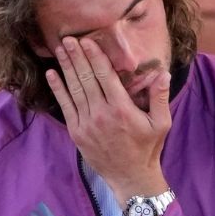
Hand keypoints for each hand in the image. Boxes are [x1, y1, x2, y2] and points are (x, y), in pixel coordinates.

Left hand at [45, 37, 170, 205]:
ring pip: (74, 89)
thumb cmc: (147, 148)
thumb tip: (162, 72)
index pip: (105, 76)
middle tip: (69, 38)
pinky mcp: (77, 132)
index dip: (95, 56)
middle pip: (86, 78)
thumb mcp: (162, 123)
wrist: (130, 177)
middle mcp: (101, 114)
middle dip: (77, 56)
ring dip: (66, 67)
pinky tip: (51, 74)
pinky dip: (58, 89)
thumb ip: (160, 97)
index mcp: (122, 109)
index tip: (87, 41)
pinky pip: (65, 106)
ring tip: (60, 49)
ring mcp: (86, 123)